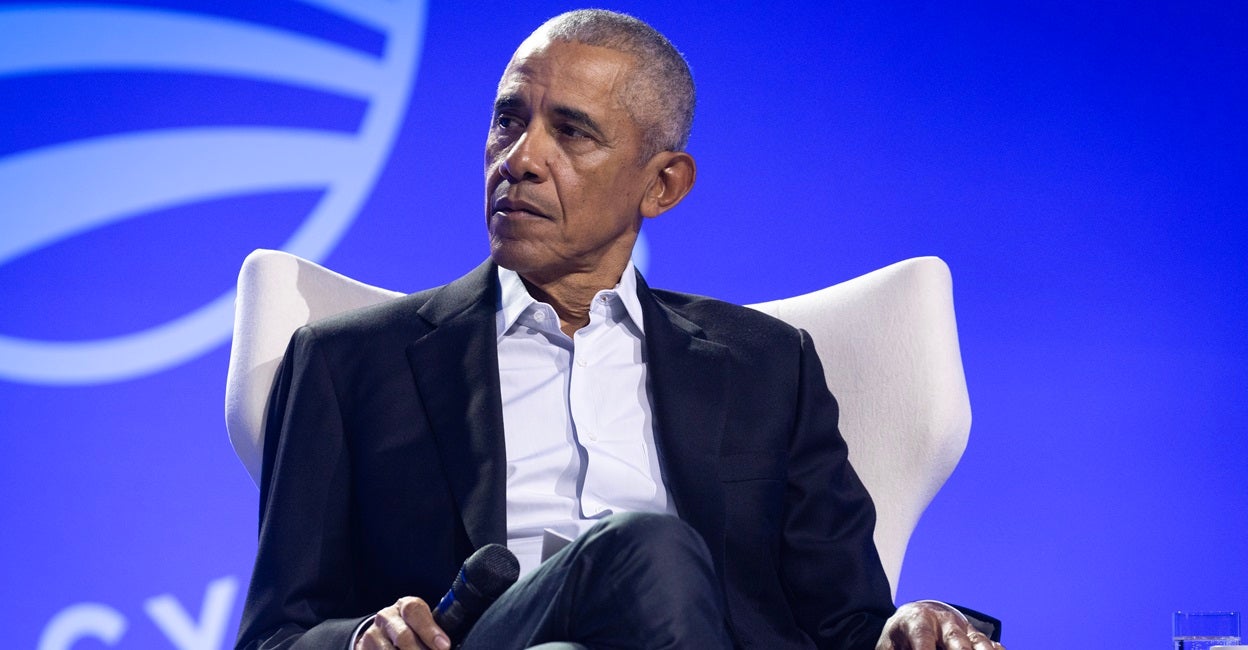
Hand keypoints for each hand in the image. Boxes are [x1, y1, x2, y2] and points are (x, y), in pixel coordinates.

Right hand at [356, 596, 451, 649]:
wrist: (380, 636)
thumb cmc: (409, 629)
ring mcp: (372, 634)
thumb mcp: (420, 624)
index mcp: (405, 606)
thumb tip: (445, 646)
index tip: (443, 646)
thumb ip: (432, 631)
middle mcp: (387, 617)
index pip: (415, 611)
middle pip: (403, 636)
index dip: (430, 630)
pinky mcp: (363, 647)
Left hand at [876, 601, 1004, 649]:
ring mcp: (963, 628)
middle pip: (956, 641)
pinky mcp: (975, 636)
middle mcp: (944, 621)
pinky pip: (990, 645)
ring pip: (978, 642)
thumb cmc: (901, 636)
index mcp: (918, 620)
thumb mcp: (890, 644)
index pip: (923, 638)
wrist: (917, 616)